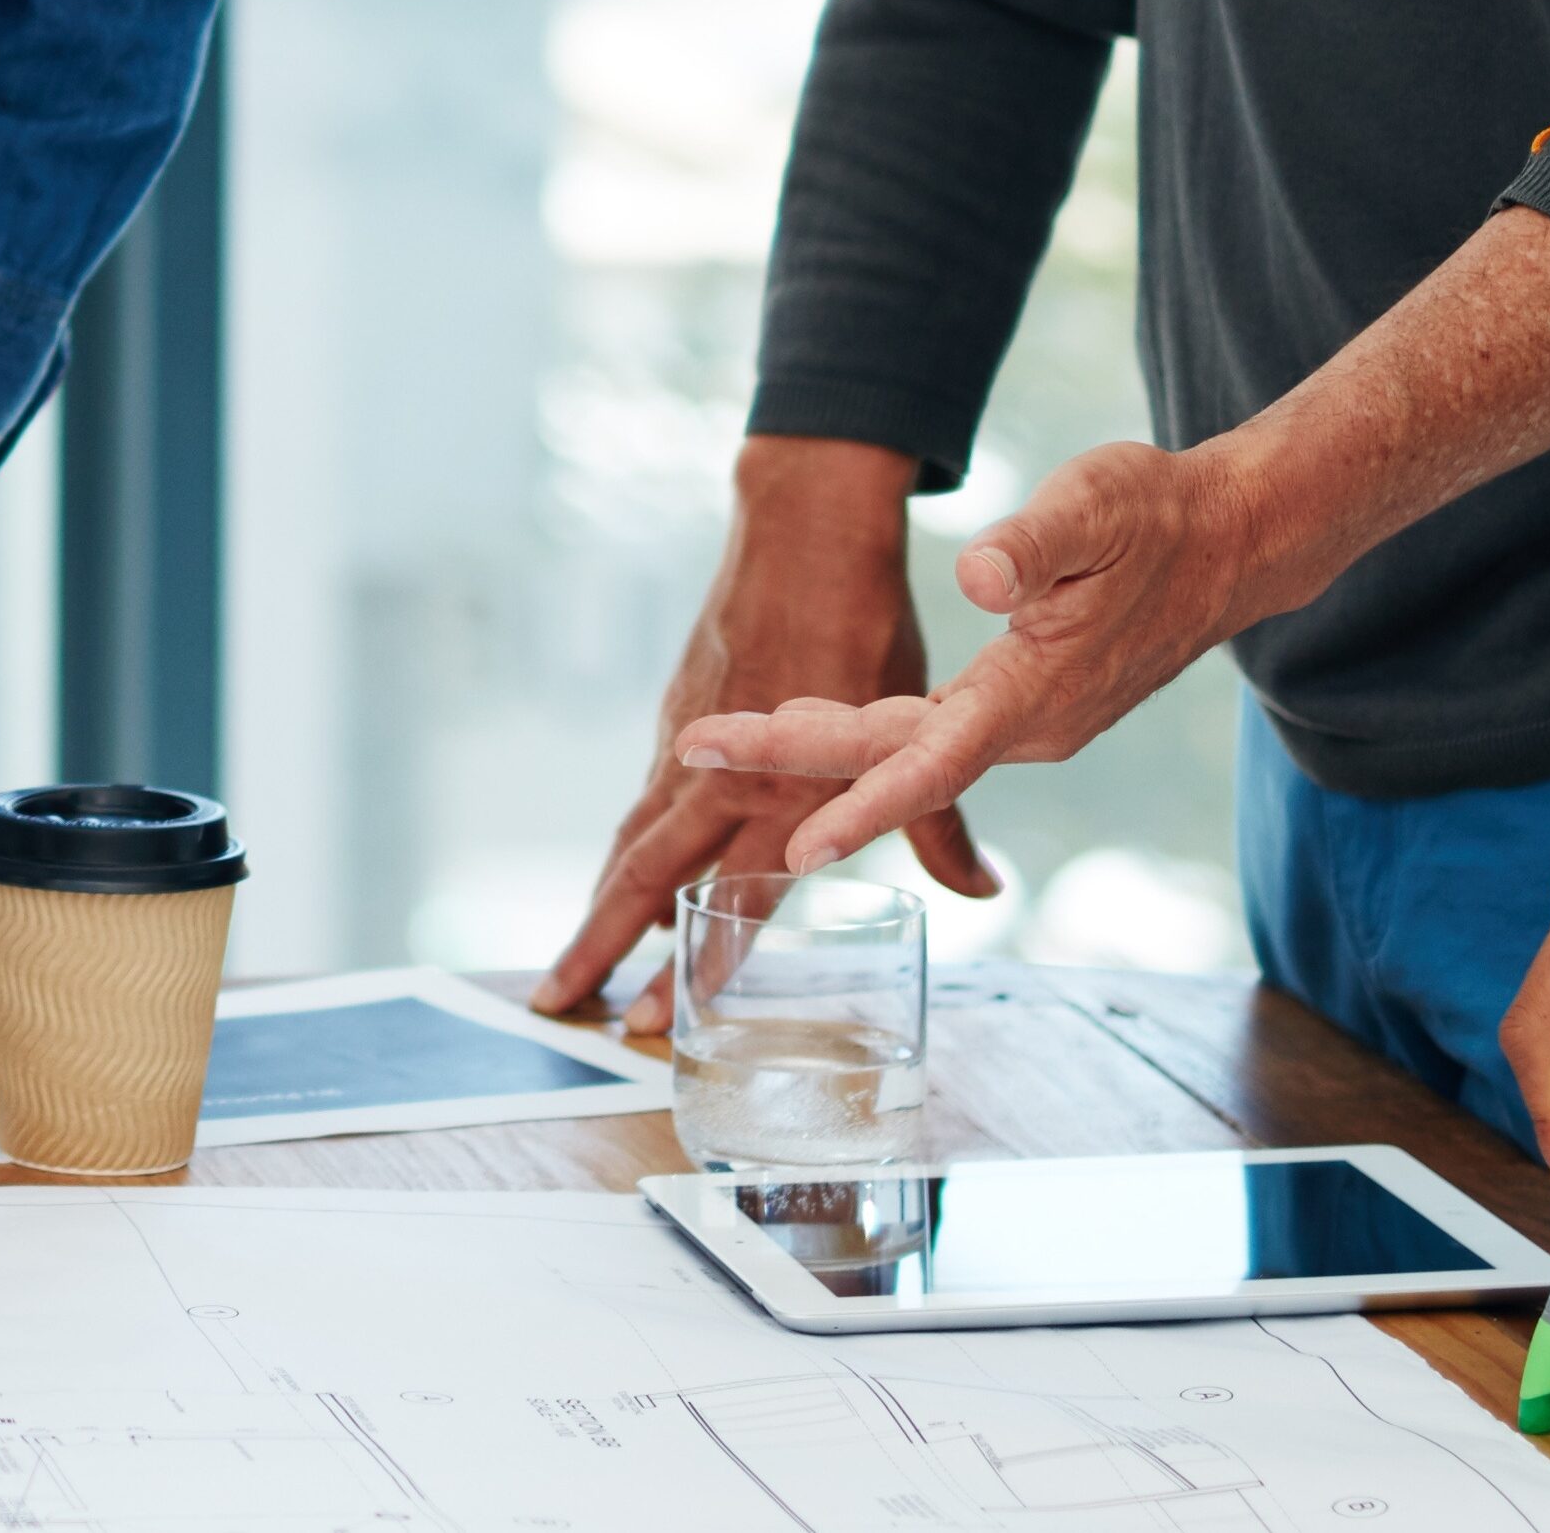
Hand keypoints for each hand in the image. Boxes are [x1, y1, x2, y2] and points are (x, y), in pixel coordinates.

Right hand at [533, 446, 989, 1022]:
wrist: (804, 535)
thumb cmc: (867, 630)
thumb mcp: (914, 729)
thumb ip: (937, 825)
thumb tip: (984, 892)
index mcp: (788, 791)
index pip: (731, 898)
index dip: (697, 961)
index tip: (656, 1015)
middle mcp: (726, 778)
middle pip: (645, 876)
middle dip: (600, 943)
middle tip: (564, 999)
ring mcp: (688, 746)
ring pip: (631, 840)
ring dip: (600, 904)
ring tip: (576, 959)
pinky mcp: (676, 713)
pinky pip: (644, 801)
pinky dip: (630, 848)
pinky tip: (629, 873)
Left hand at [665, 436, 1314, 887]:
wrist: (1228, 542)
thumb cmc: (1160, 515)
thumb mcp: (1097, 504)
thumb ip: (1033, 545)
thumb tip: (979, 575)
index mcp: (1037, 691)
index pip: (935, 762)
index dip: (863, 805)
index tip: (795, 849)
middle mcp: (1027, 726)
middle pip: (894, 758)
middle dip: (790, 759)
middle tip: (693, 743)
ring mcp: (1025, 722)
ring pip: (906, 750)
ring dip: (820, 751)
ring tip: (726, 736)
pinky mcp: (1023, 705)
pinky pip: (929, 739)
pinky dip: (866, 740)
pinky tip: (810, 728)